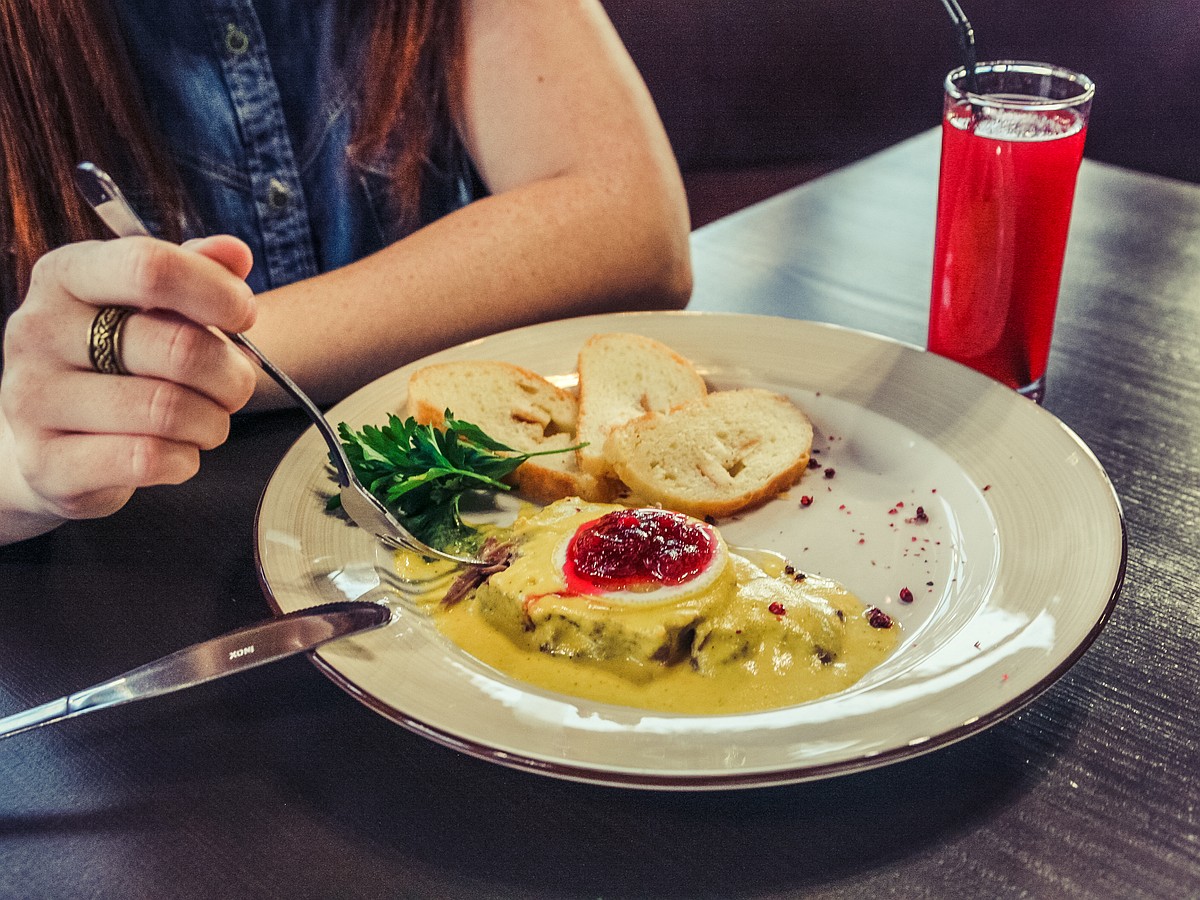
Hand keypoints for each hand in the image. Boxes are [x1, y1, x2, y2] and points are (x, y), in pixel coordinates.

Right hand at [0, 235, 256, 538]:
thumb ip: (195, 271)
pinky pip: (147, 458)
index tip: (245, 315)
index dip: (216, 293)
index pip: (149, 268)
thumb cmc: (117, 361)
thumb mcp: (151, 304)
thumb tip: (235, 253)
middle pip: (176, 347)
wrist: (54, 439)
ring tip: (208, 421)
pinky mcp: (46, 462)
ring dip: (212, 422)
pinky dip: (184, 459)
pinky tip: (179, 452)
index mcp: (65, 276)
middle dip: (231, 374)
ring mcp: (32, 398)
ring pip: (167, 410)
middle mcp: (37, 330)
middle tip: (235, 385)